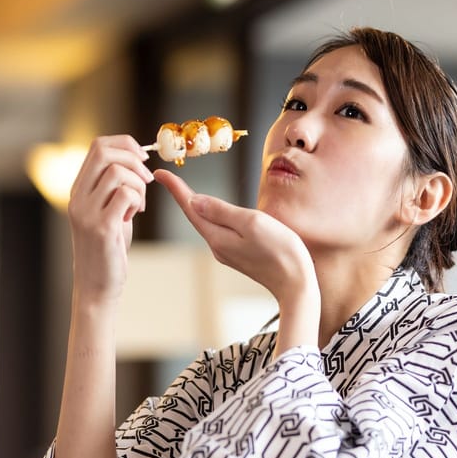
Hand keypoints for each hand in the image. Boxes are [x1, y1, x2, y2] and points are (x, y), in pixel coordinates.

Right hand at [67, 135, 152, 304]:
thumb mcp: (109, 211)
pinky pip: (125, 194)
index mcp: (78, 189)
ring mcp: (86, 211)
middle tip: (147, 179)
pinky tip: (135, 215)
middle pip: (104, 152)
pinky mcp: (101, 226)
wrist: (97, 285)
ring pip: (118, 172)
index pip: (98, 146)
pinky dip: (138, 200)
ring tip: (138, 206)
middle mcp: (77, 196)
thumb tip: (134, 160)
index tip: (143, 158)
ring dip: (138, 186)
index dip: (125, 144)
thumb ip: (115, 187)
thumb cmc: (109, 248)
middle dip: (134, 159)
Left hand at [153, 170, 319, 313]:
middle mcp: (218, 247)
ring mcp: (229, 253)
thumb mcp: (252, 223)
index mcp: (218, 237)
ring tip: (186, 192)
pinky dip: (214, 218)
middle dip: (182, 196)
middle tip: (167, 178)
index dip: (175, 188)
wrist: (297, 285)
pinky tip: (217, 214)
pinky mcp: (241, 256)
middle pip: (196, 216)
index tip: (159, 173)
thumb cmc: (281, 251)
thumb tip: (195, 201)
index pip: (190, 208)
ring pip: (208, 224)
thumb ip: (222, 211)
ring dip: (197, 207)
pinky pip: (222, 232)